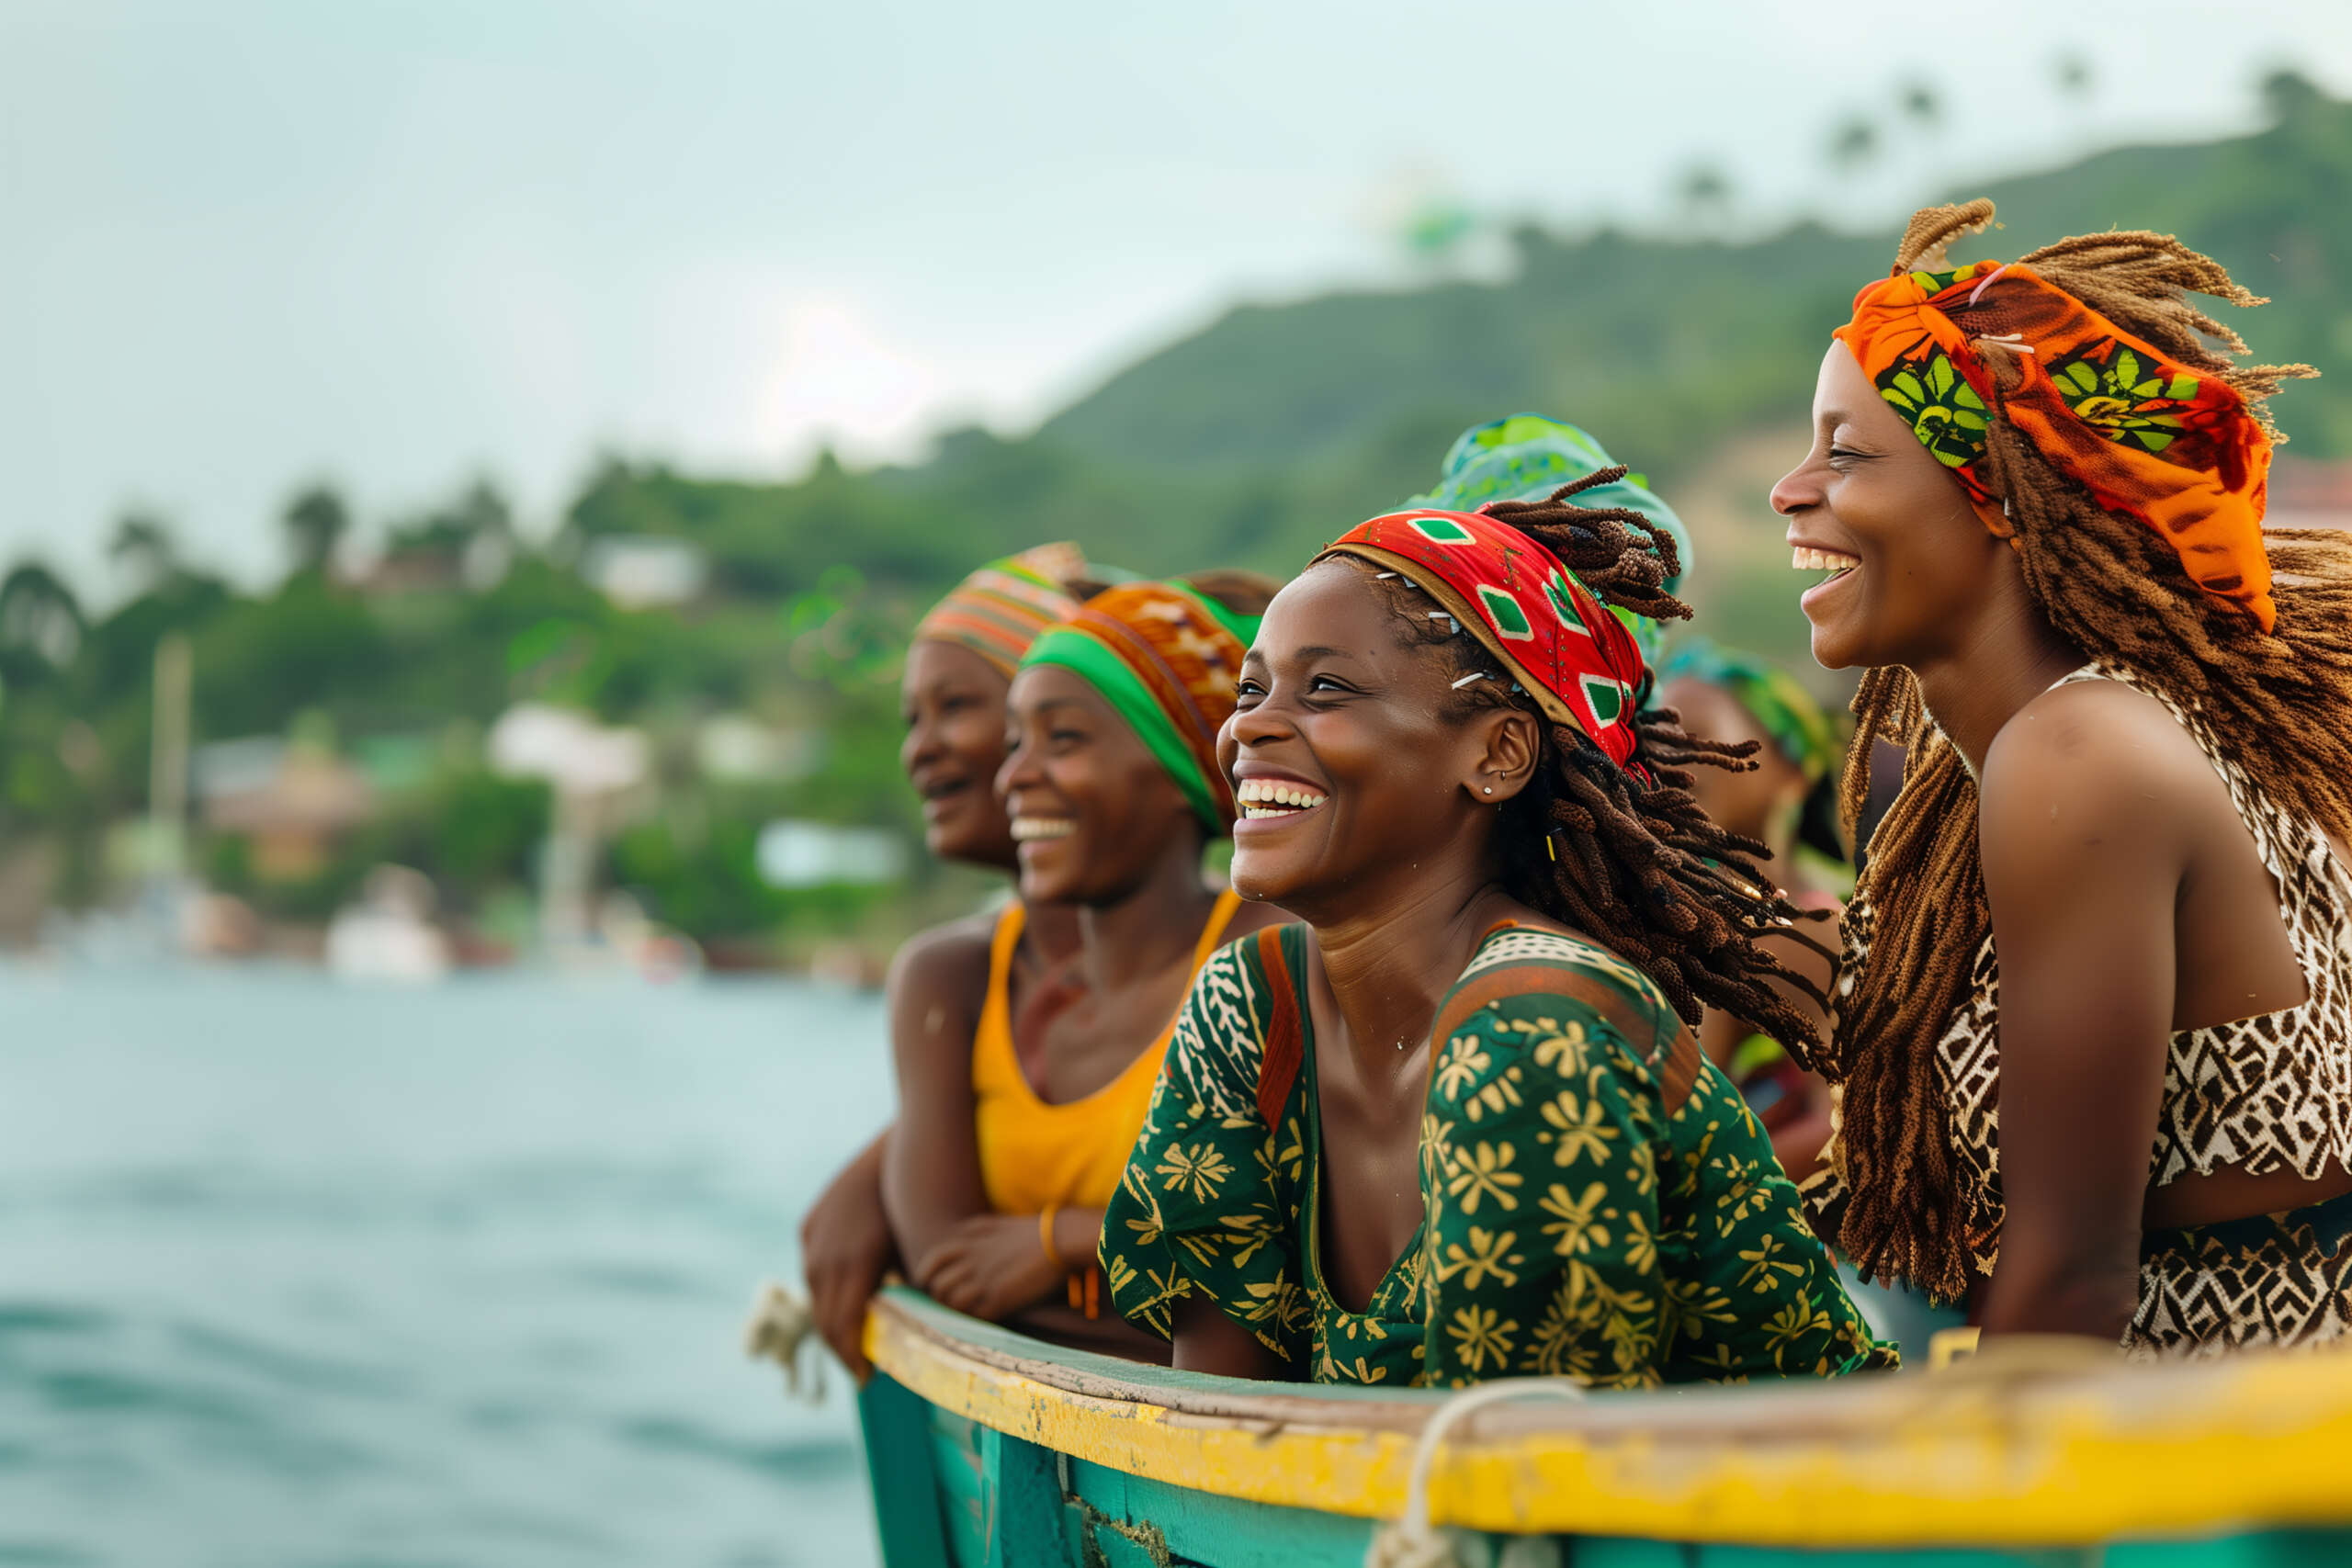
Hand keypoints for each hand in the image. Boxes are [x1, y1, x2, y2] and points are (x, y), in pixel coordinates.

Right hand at [798, 1142, 896, 1379]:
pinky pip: (813, 1268)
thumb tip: (918, 1340)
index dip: (853, 1359)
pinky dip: (825, 1290)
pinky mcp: (810, 1224)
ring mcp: (815, 1239)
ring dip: (831, 1321)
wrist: (896, 1152)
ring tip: (852, 1339)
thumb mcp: (915, 1256)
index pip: (843, 1329)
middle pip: (825, 1318)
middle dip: (842, 1348)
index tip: (867, 1380)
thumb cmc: (920, 1209)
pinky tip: (842, 1301)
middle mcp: (827, 1255)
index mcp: (856, 1266)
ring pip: (814, 1295)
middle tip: (861, 1370)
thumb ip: (905, 1296)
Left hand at [913, 1213, 1065, 1322]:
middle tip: (950, 1299)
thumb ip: (972, 1230)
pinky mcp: (1001, 1298)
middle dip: (940, 1295)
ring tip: (968, 1307)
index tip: (926, 1282)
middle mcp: (972, 1262)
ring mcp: (986, 1281)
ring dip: (957, 1308)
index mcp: (969, 1242)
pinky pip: (976, 1315)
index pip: (932, 1260)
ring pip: (953, 1302)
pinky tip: (985, 1312)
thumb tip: (956, 1237)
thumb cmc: (1031, 1230)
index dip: (924, 1273)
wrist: (1060, 1239)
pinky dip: (976, 1316)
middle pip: (939, 1285)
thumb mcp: (995, 1222)